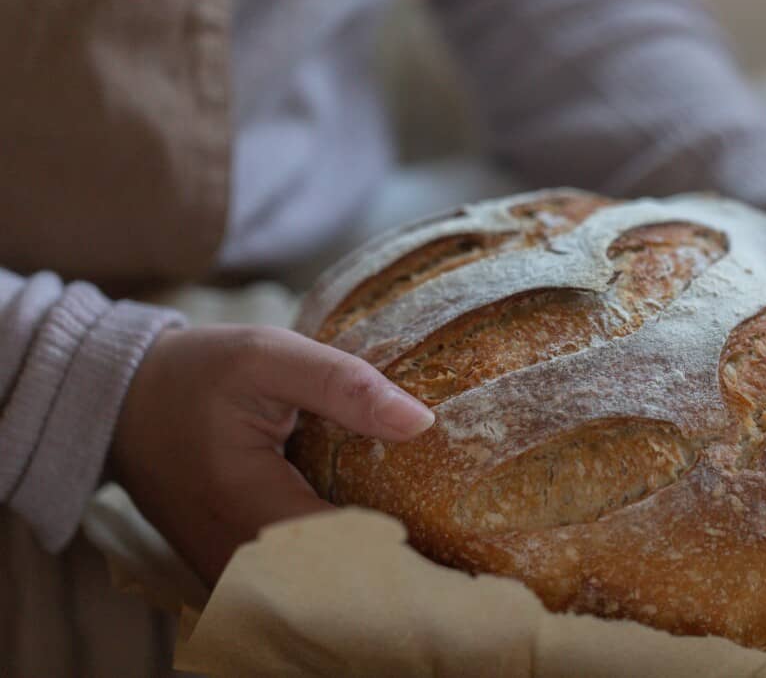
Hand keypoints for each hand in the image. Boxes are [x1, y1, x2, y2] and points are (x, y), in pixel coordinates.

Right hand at [110, 325, 434, 583]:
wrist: (120, 404)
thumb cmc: (194, 374)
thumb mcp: (267, 357)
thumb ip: (343, 386)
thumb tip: (421, 421)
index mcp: (250, 509)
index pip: (352, 556)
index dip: (411, 549)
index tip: (457, 532)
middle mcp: (238, 560)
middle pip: (341, 589)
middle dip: (400, 570)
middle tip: (454, 541)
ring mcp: (231, 575)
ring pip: (320, 595)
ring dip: (371, 574)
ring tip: (426, 543)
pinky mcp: (232, 571)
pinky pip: (298, 586)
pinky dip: (339, 569)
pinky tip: (375, 540)